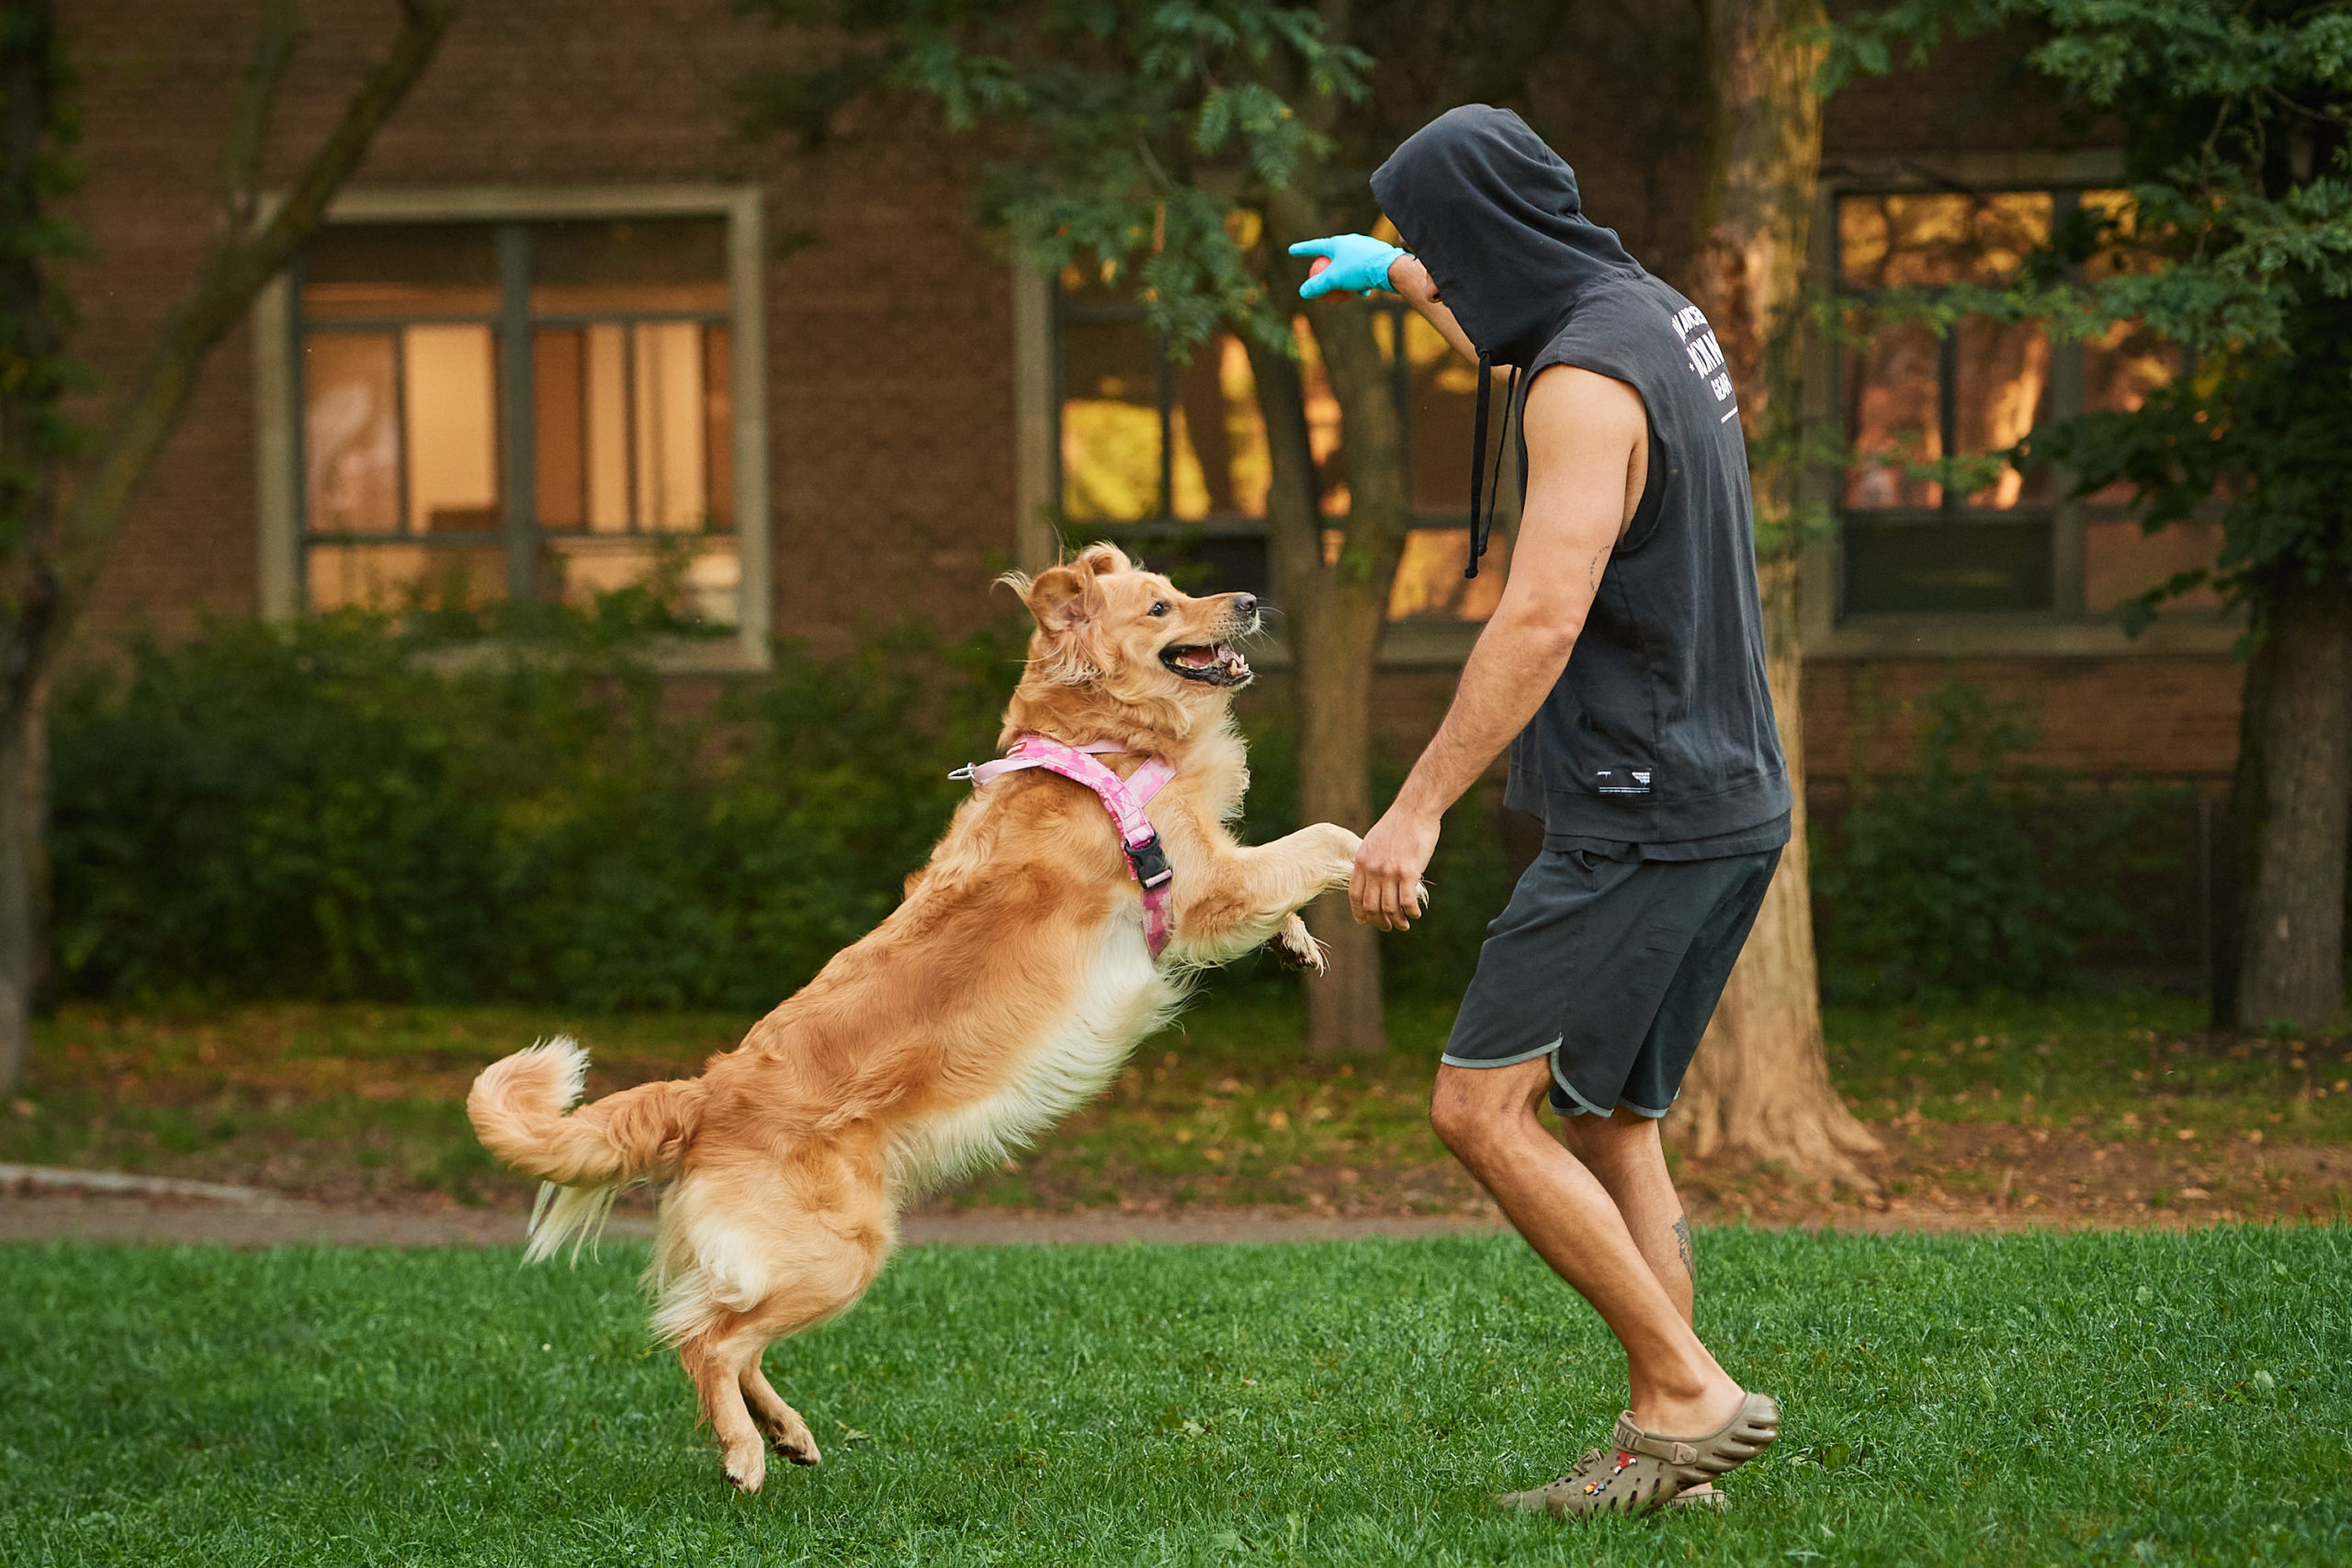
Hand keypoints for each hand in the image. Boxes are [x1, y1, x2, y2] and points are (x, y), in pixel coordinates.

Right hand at [1290, 234, 1405, 299]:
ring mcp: (1364, 247)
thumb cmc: (1358, 271)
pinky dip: (1359, 280)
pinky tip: (1363, 293)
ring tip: (1345, 290)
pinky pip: (1362, 268)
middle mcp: (1351, 241)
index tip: (1292, 250)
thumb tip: (1303, 292)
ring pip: (1349, 263)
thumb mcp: (1334, 280)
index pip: (1315, 246)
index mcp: (1337, 242)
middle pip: (1332, 255)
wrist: (1389, 268)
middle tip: (1320, 274)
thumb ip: (1317, 286)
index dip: (1302, 250)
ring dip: (1345, 276)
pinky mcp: (1376, 255)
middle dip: (1326, 266)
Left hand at [1349, 806, 1437, 930]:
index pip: (1355, 895)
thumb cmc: (1398, 824)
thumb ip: (1370, 861)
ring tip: (1404, 924)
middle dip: (1379, 922)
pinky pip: (1407, 901)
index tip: (1365, 921)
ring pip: (1390, 908)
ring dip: (1398, 921)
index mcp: (1361, 861)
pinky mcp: (1409, 872)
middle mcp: (1372, 869)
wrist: (1414, 810)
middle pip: (1371, 906)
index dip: (1359, 912)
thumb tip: (1372, 878)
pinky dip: (1411, 911)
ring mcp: (1389, 872)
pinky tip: (1415, 913)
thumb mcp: (1373, 841)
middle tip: (1388, 927)